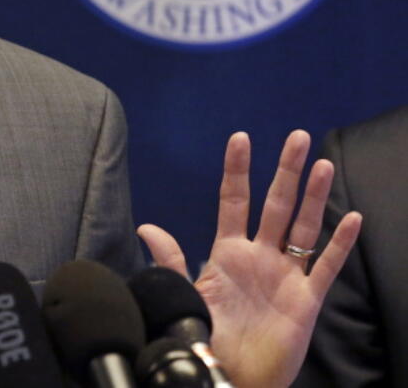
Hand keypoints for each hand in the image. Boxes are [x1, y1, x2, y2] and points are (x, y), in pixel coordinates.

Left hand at [138, 130, 361, 387]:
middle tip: (297, 136)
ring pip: (304, 227)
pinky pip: (326, 267)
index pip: (234, 201)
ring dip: (315, 196)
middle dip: (286, 171)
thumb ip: (171, 259)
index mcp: (228, 252)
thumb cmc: (205, 333)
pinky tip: (352, 218)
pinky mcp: (306, 299)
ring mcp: (285, 275)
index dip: (237, 170)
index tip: (240, 138)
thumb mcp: (185, 293)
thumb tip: (147, 226)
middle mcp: (260, 256)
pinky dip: (339, 243)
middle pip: (276, 205)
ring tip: (323, 164)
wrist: (228, 372)